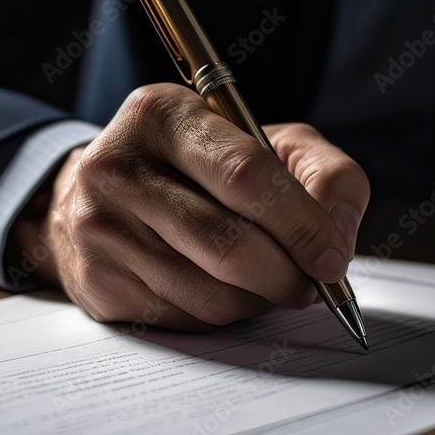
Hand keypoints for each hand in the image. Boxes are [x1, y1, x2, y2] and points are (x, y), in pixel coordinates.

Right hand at [13, 83, 369, 329]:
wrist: (98, 194)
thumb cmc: (198, 166)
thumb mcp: (266, 141)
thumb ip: (324, 173)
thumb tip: (336, 240)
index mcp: (163, 115)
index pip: (246, 175)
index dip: (302, 225)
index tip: (331, 259)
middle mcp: (118, 168)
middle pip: (230, 245)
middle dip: (287, 276)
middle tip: (309, 283)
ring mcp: (101, 228)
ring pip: (212, 294)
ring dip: (258, 300)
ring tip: (265, 280)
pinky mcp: (98, 281)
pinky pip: (186, 319)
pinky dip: (222, 314)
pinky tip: (220, 288)